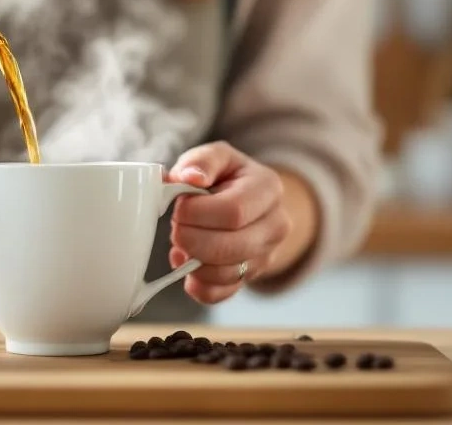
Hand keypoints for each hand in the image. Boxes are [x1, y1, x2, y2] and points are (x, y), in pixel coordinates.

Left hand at [166, 142, 291, 304]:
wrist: (250, 202)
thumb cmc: (227, 177)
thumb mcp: (217, 157)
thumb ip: (201, 161)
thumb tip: (188, 177)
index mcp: (268, 189)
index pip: (234, 211)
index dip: (198, 213)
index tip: (178, 207)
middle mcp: (276, 225)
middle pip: (231, 246)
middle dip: (192, 238)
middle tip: (175, 227)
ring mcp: (267, 255)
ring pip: (227, 273)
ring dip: (193, 261)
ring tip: (181, 242)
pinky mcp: (251, 277)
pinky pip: (223, 294)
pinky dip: (198, 285)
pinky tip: (187, 265)